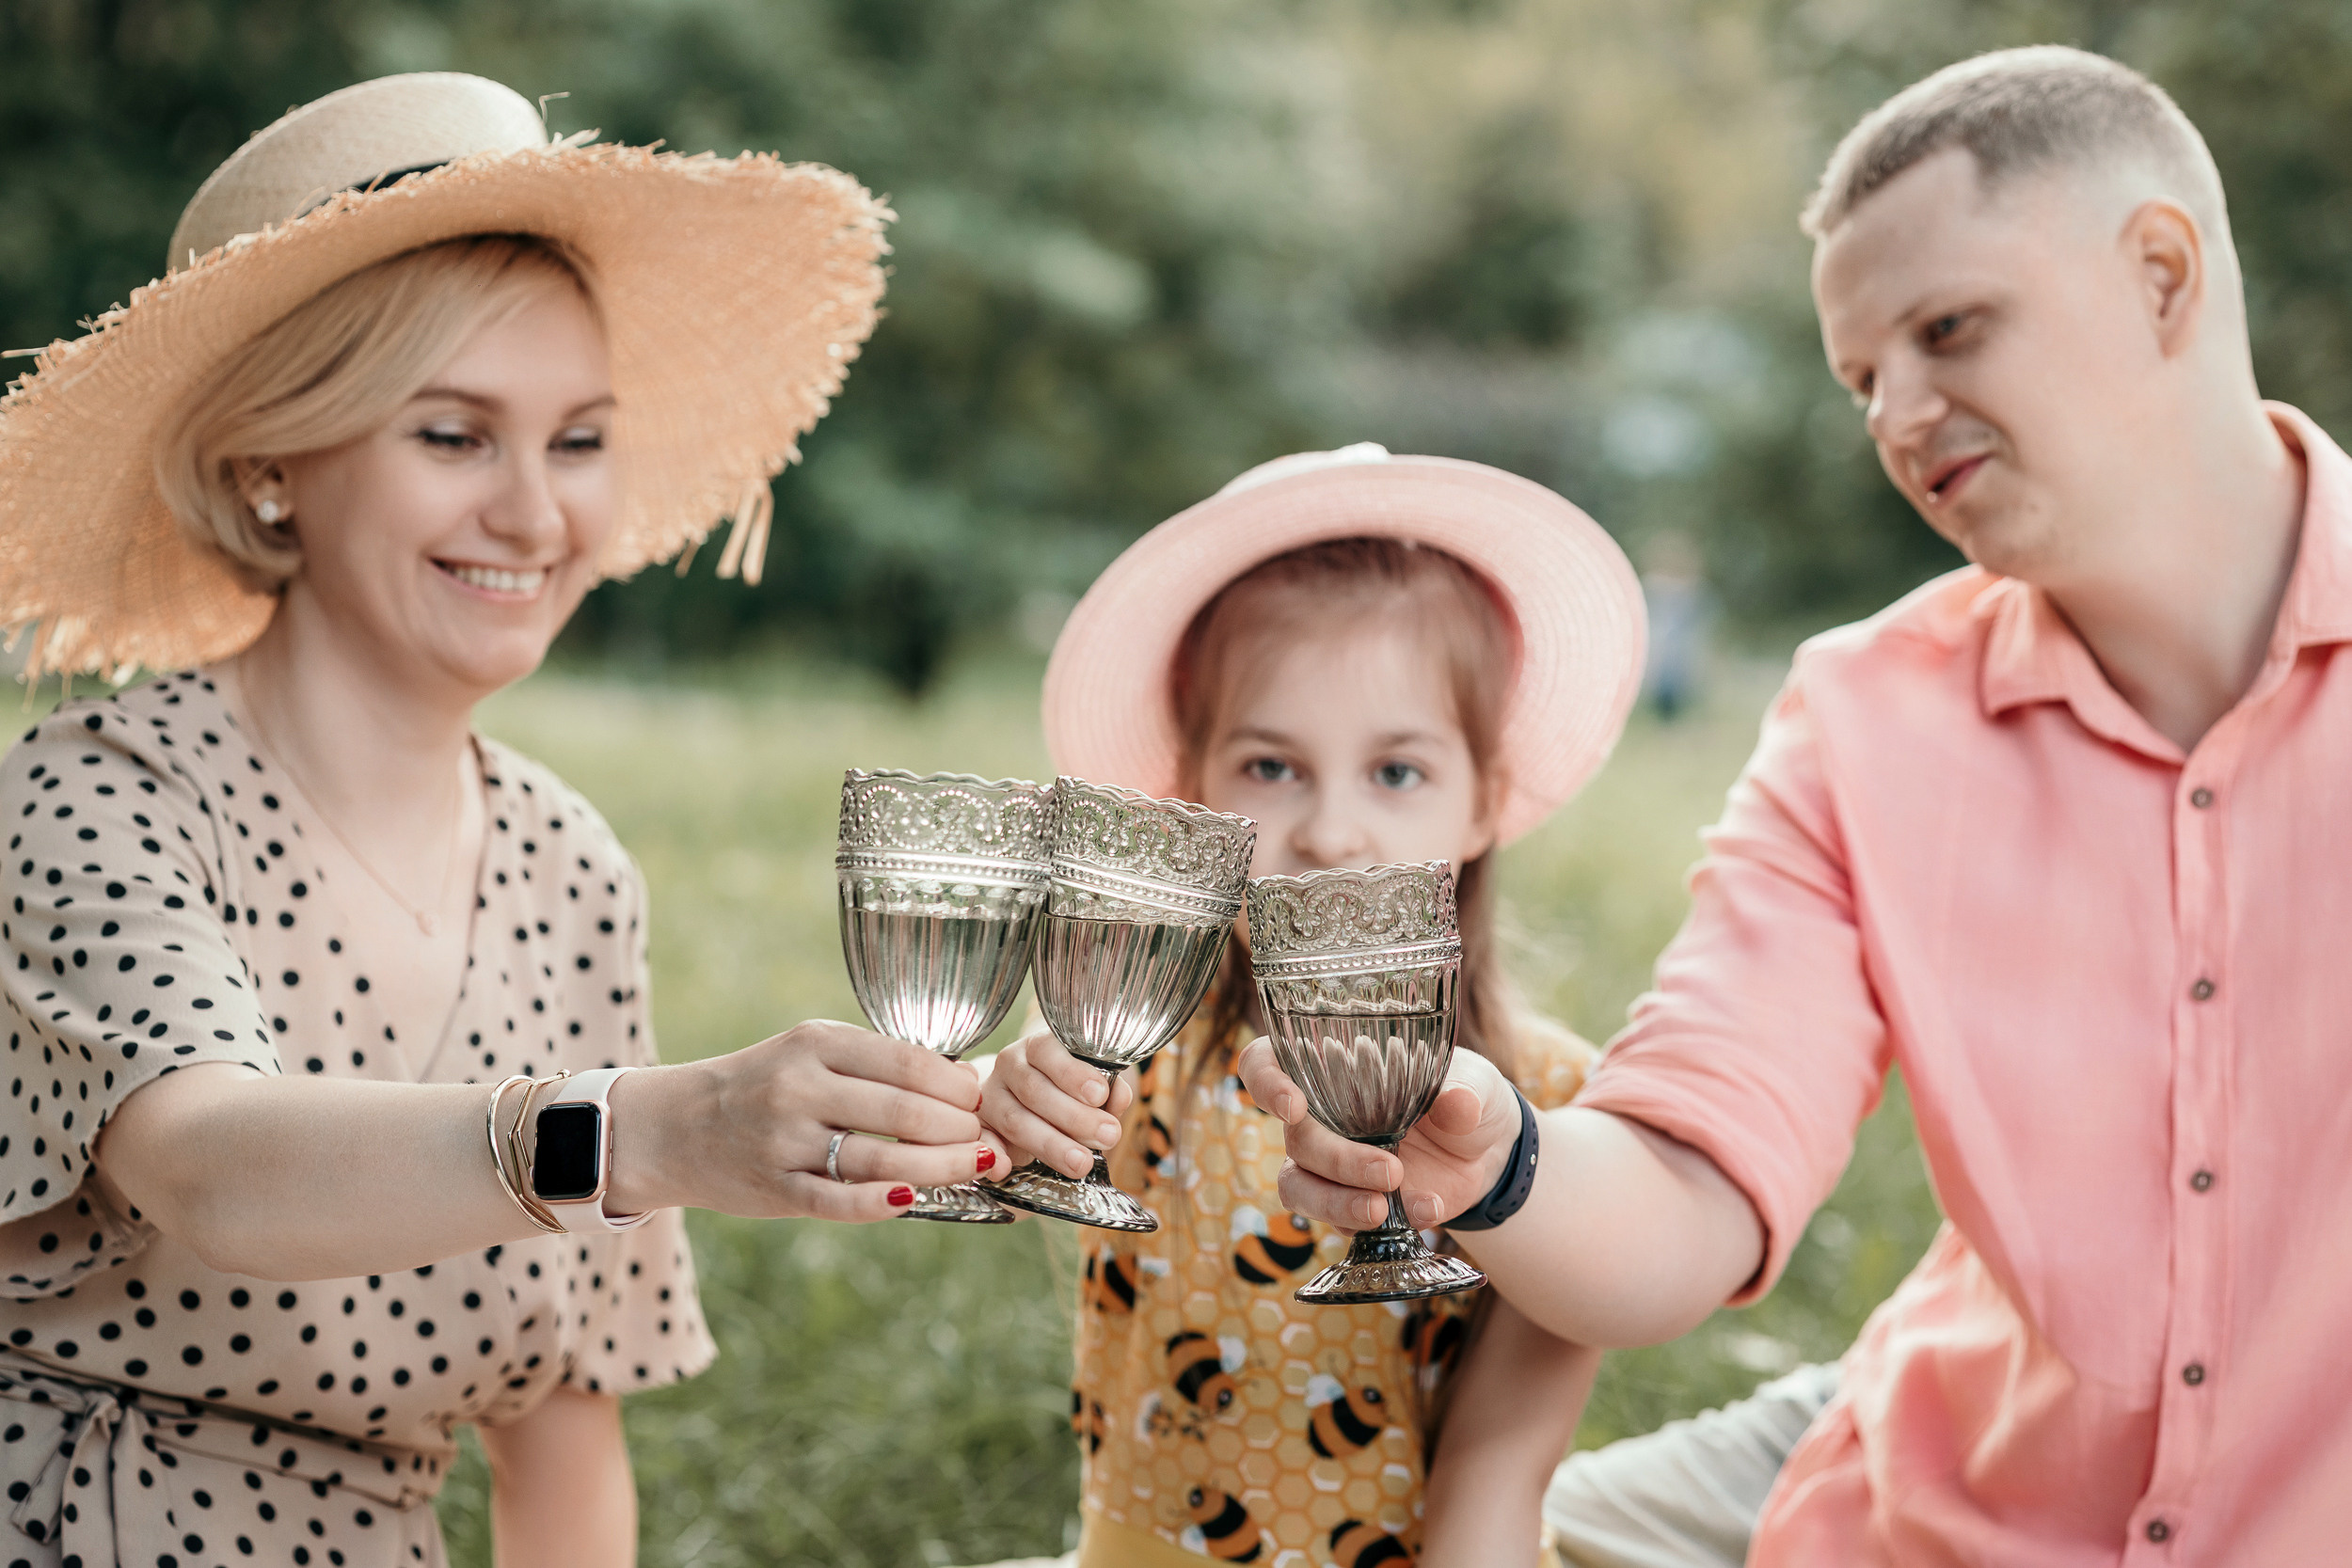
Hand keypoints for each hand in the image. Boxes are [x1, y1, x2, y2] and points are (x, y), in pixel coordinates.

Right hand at [608, 1020, 990, 1222]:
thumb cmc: (761, 1085)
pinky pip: (839, 1202)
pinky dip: (883, 1204)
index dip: (960, 1086)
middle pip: (906, 1112)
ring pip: (882, 1161)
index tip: (981, 1099)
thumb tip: (961, 1084)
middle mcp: (800, 1087)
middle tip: (988, 1142)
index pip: (910, 1062)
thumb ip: (873, 1064)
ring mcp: (785, 1141)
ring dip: (941, 1168)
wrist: (672, 1127)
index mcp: (817, 1043)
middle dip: (961, 1131)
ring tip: (975, 1168)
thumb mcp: (809, 1052)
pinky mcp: (775, 1189)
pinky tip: (914, 1201)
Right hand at [975, 1029, 1134, 1178]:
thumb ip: (1107, 1092)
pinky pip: (982, 1142)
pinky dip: (993, 1156)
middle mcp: (1009, 1066)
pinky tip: (1004, 1169)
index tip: (1100, 1094)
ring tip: (1082, 1162)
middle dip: (1074, 1116)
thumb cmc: (1068, 1094)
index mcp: (1037, 1047)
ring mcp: (990, 1097)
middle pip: (1034, 1089)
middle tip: (1108, 1136)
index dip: (1073, 1073)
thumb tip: (1118, 1096)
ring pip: (1015, 1119)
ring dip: (1050, 1144)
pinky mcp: (980, 1128)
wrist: (1028, 1107)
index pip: (1048, 1051)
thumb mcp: (1091, 1087)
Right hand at [1236, 1035, 1519, 1230]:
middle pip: (1296, 1140)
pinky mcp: (1352, 1205)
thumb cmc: (1466, 1096)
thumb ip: (1463, 1090)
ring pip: (1299, 1189)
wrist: (1487, 1153)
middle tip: (1391, 1171)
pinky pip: (1343, 1222)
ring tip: (1382, 1211)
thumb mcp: (1475, 1084)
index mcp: (1334, 1069)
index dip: (1265, 1081)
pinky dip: (1381, 1226)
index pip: (1267, 1064)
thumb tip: (1457, 1104)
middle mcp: (1320, 1118)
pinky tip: (1426, 1211)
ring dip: (1336, 1204)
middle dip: (1337, 1161)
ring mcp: (1331, 1166)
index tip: (1292, 1105)